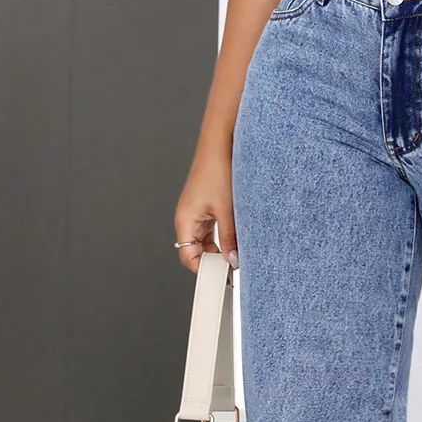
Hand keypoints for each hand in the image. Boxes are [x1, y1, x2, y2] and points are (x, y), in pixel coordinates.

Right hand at [174, 147, 235, 273]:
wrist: (220, 145)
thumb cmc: (217, 170)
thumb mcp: (227, 210)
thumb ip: (229, 238)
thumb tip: (233, 259)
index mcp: (185, 220)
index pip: (189, 257)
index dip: (204, 269)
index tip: (222, 277)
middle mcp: (187, 218)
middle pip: (196, 251)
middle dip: (214, 260)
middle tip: (233, 266)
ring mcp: (196, 213)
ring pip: (205, 241)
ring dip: (220, 248)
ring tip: (237, 251)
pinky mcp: (205, 207)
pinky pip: (211, 230)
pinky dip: (222, 237)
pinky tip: (236, 238)